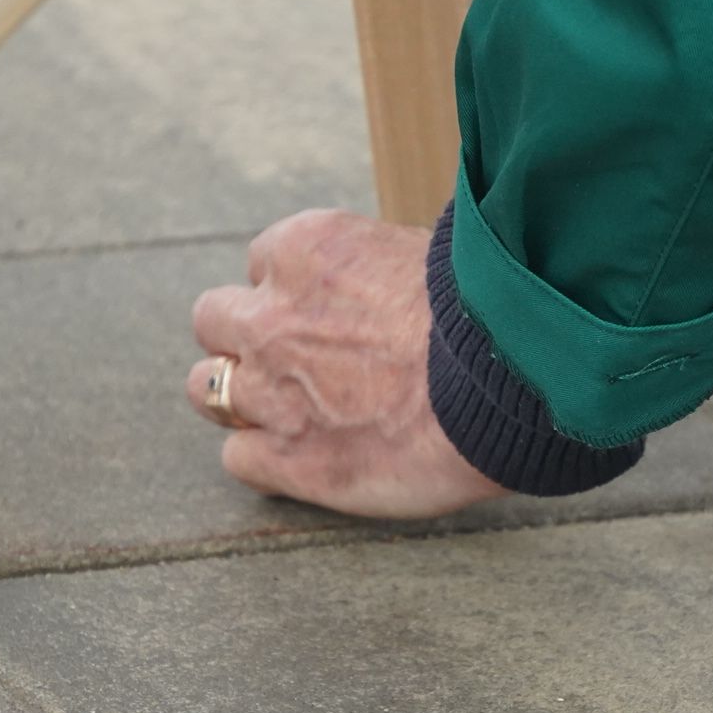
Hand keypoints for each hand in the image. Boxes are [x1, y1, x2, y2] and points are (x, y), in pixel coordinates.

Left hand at [187, 209, 508, 517]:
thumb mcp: (427, 251)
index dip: (297, 290)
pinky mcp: (288, 460)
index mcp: (305, 249)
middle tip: (295, 360)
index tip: (331, 313)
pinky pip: (238, 460)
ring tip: (291, 413)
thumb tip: (392, 276)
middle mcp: (271, 317)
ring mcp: (271, 392)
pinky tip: (309, 462)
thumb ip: (382, 266)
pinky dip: (266, 462)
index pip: (265, 261)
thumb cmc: (489, 317)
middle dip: (247, 338)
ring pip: (207, 390)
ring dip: (240, 399)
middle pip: (214, 320)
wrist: (505, 385)